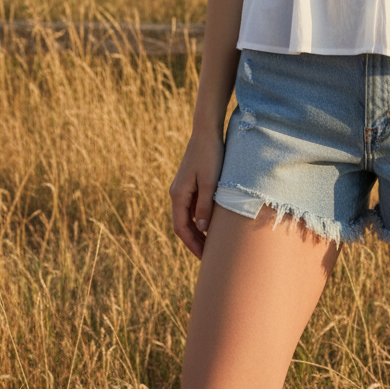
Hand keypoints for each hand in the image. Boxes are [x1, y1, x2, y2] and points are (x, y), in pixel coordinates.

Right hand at [169, 128, 224, 259]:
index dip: (192, 244)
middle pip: (183, 224)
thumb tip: (201, 229)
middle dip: (194, 241)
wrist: (207, 131)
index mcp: (178, 195)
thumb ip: (205, 206)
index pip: (181, 228)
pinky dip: (200, 217)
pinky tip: (212, 222)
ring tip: (212, 243)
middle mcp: (177, 193)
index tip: (204, 257)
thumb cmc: (210, 155)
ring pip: (188, 216)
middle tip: (209, 255)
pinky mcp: (190, 182)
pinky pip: (193, 206)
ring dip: (197, 230)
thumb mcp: (210, 182)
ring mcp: (183, 188)